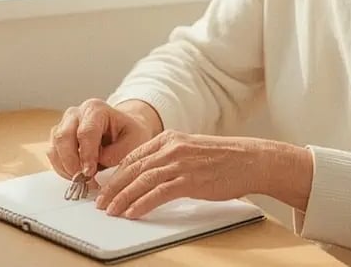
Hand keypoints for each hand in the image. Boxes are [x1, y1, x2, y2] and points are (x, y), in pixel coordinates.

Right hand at [47, 98, 161, 178]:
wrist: (124, 130)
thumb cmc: (130, 134)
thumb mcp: (133, 142)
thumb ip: (114, 154)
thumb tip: (92, 167)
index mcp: (96, 109)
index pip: (86, 132)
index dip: (86, 155)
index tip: (91, 173)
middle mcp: (77, 113)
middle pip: (64, 137)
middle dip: (72, 162)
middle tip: (83, 180)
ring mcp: (65, 124)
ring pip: (55, 147)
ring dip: (66, 168)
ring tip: (83, 181)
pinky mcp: (59, 138)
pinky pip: (53, 155)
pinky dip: (62, 169)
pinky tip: (77, 176)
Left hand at [95, 130, 313, 218]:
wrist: (249, 160)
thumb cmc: (223, 159)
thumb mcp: (191, 150)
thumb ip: (169, 157)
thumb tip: (147, 175)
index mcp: (170, 138)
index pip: (134, 156)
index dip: (116, 173)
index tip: (105, 187)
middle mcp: (171, 147)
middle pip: (133, 169)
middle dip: (113, 187)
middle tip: (100, 203)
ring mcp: (180, 163)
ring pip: (141, 181)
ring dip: (122, 198)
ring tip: (111, 211)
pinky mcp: (189, 180)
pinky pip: (157, 193)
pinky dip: (141, 204)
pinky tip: (132, 213)